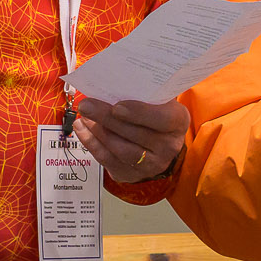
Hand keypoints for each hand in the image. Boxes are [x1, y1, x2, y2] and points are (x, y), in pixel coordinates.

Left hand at [71, 98, 188, 181]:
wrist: (158, 143)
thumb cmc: (154, 114)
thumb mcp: (158, 102)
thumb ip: (142, 95)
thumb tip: (111, 85)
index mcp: (178, 123)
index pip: (162, 119)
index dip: (140, 113)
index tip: (117, 107)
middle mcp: (169, 147)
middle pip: (135, 134)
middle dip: (107, 118)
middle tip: (87, 105)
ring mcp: (152, 164)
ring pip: (120, 149)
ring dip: (98, 132)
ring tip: (84, 116)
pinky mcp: (132, 174)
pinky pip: (108, 160)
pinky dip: (92, 144)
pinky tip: (82, 129)